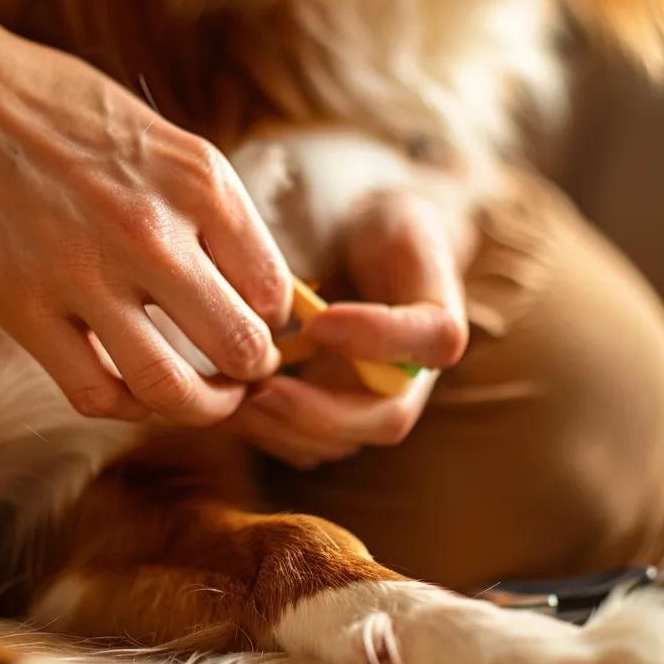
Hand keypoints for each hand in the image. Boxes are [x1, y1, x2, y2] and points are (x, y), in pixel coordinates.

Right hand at [0, 10, 289, 425]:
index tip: (260, 326)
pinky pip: (95, 392)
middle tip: (244, 374)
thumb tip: (255, 286)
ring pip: (172, 388)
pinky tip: (131, 390)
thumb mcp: (160, 140)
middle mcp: (152, 231)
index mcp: (200, 182)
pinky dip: (125, 406)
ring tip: (204, 398)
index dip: (277, 323)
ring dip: (202, 408)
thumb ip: (209, 211)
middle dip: (254, 372)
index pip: (275, 290)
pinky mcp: (21, 306)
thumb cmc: (58, 108)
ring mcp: (84, 273)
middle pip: (241, 346)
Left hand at [231, 191, 470, 466]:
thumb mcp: (393, 219)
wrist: (370, 251)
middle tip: (259, 388)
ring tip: (231, 393)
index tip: (317, 321)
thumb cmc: (380, 230)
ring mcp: (370, 406)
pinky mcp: (331, 417)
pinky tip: (225, 396)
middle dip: (317, 413)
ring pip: (337, 443)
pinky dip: (262, 430)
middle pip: (382, 420)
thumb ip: (378, 249)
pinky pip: (302, 444)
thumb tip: (316, 317)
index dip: (378, 339)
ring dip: (281, 427)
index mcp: (439, 324)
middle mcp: (412, 379)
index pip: (431, 342)